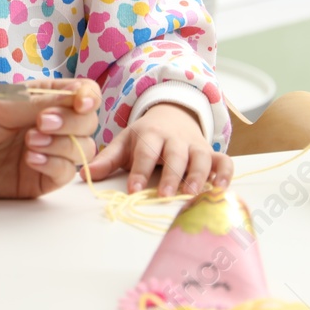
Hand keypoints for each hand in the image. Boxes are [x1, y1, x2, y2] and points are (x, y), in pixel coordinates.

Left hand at [0, 78, 102, 198]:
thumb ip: (36, 99)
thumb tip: (75, 92)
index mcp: (39, 97)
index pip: (81, 92)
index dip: (87, 95)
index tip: (80, 101)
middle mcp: (48, 123)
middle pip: (88, 122)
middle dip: (71, 122)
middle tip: (41, 123)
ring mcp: (47, 152)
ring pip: (83, 149)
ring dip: (63, 144)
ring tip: (30, 143)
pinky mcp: (39, 179)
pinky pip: (65, 174)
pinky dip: (55, 164)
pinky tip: (31, 159)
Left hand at [85, 101, 233, 195]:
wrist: (172, 114)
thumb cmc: (145, 136)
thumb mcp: (125, 142)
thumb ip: (107, 159)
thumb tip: (83, 174)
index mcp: (150, 134)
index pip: (144, 152)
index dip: (139, 170)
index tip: (133, 190)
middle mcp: (175, 139)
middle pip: (175, 155)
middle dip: (171, 175)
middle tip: (164, 195)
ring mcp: (195, 145)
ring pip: (201, 157)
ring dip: (199, 175)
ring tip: (192, 193)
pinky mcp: (211, 152)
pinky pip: (224, 161)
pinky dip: (226, 173)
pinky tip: (221, 188)